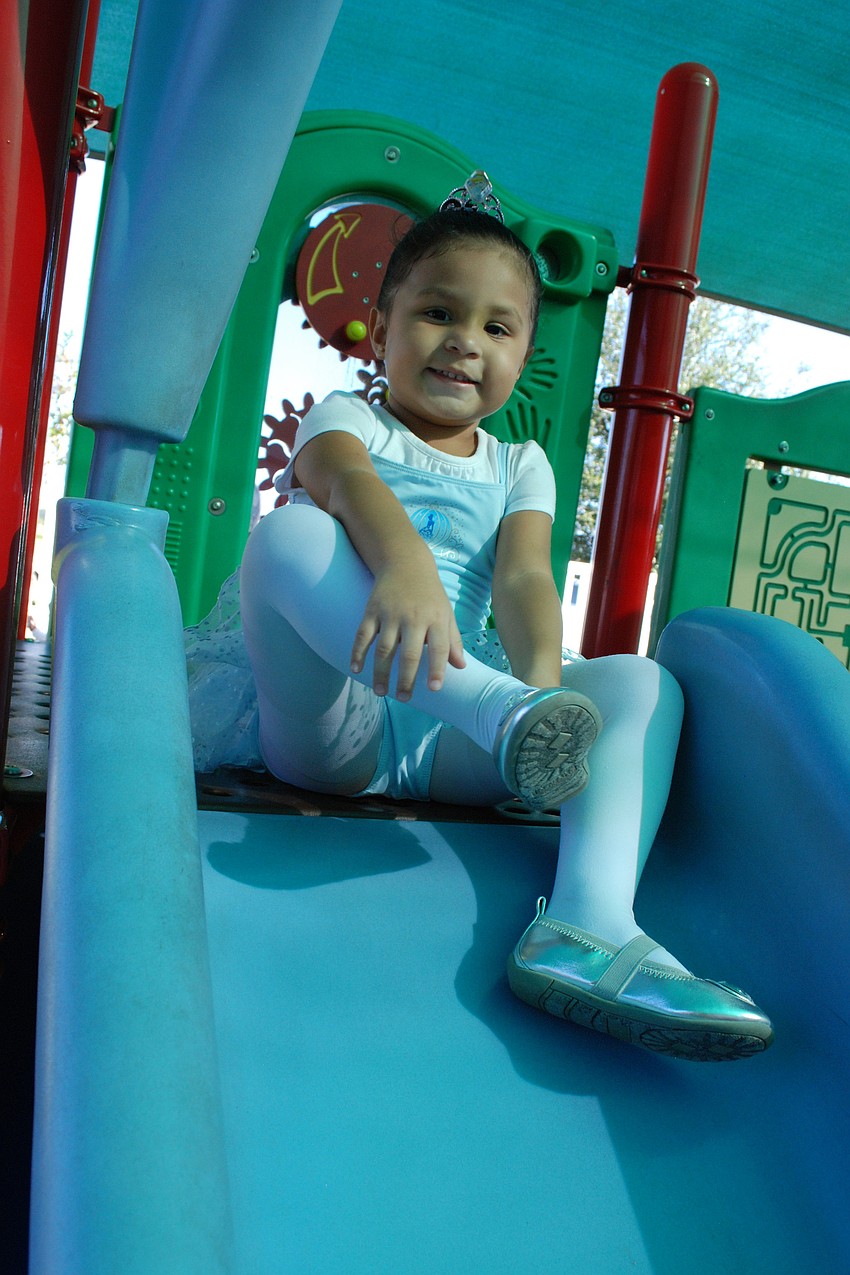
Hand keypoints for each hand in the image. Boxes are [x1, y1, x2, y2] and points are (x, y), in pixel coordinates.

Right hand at [350, 562, 465, 699]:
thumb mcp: (446, 613)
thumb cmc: (430, 594)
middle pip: (409, 653)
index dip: (437, 669)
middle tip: (404, 699)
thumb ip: (453, 641)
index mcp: (436, 619)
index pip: (438, 648)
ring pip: (384, 649)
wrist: (405, 562)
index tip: (434, 689)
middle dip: (406, 679)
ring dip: (381, 673)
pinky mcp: (372, 610)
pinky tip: (356, 669)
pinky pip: (363, 635)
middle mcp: (413, 617)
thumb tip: (461, 667)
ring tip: (381, 692)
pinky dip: (358, 653)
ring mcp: (390, 614)